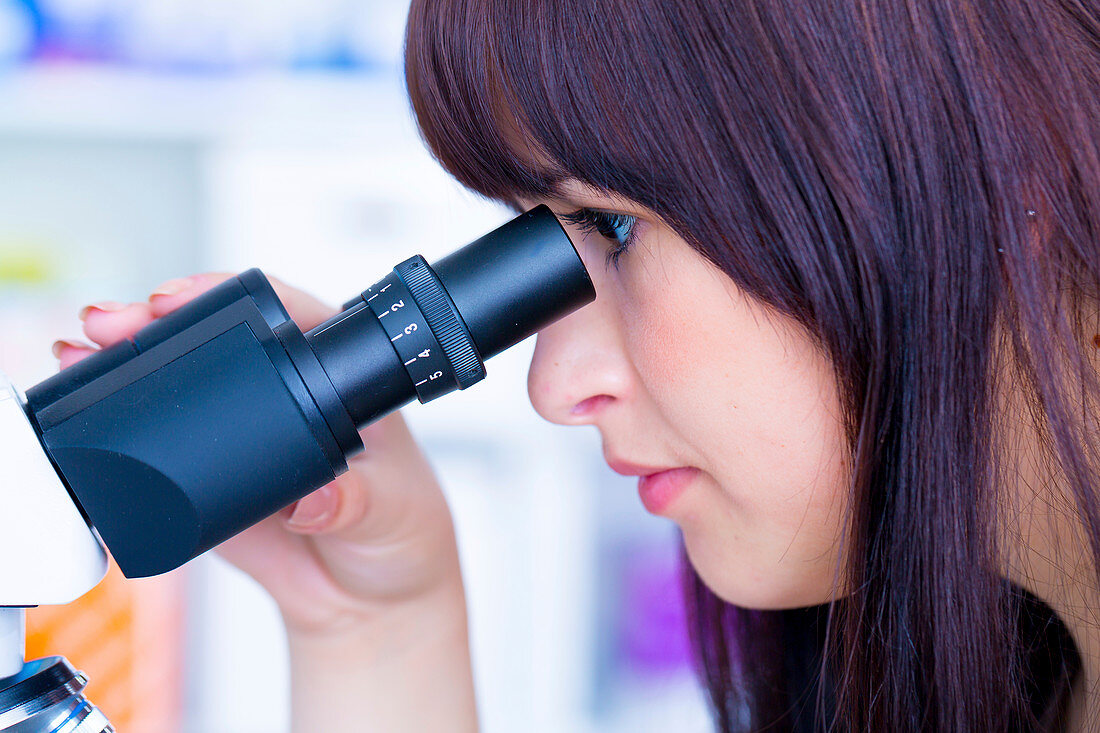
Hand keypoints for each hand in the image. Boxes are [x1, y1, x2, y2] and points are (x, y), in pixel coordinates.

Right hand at [54, 273, 467, 637]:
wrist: (363, 599)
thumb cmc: (399, 531)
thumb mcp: (390, 510)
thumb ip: (357, 502)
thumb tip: (318, 498)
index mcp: (338, 378)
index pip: (284, 314)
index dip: (229, 295)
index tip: (182, 299)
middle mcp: (284, 392)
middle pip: (214, 337)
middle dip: (155, 320)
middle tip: (114, 324)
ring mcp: (239, 430)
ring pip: (176, 382)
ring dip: (123, 362)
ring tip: (80, 355)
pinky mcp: (205, 477)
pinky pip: (155, 447)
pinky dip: (114, 427)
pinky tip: (80, 414)